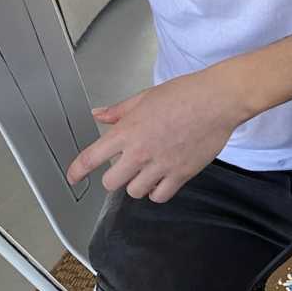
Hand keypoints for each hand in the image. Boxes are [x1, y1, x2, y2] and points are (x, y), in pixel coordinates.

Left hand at [67, 70, 242, 202]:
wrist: (218, 100)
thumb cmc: (185, 94)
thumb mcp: (146, 97)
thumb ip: (120, 111)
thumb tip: (99, 115)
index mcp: (127, 131)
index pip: (91, 158)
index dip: (77, 171)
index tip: (73, 177)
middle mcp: (140, 152)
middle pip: (111, 183)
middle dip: (114, 177)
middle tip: (124, 168)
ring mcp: (160, 165)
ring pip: (135, 192)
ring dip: (137, 185)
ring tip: (147, 173)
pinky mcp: (181, 174)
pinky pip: (159, 196)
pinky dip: (158, 191)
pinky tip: (162, 180)